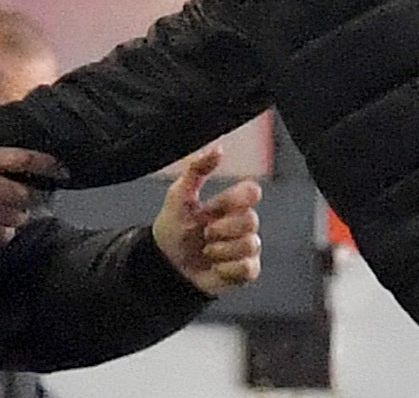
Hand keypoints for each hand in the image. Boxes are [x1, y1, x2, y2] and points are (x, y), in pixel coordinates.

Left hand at [152, 144, 261, 295]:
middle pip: (252, 220)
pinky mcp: (246, 271)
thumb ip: (197, 169)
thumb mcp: (179, 195)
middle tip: (204, 232)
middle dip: (221, 228)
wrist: (167, 264)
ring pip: (250, 245)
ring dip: (221, 250)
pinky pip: (248, 268)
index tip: (216, 206)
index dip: (236, 199)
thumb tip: (219, 148)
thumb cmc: (173, 227)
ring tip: (207, 250)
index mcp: (230, 203)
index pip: (251, 192)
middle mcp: (242, 224)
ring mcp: (246, 247)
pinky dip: (227, 268)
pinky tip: (215, 266)